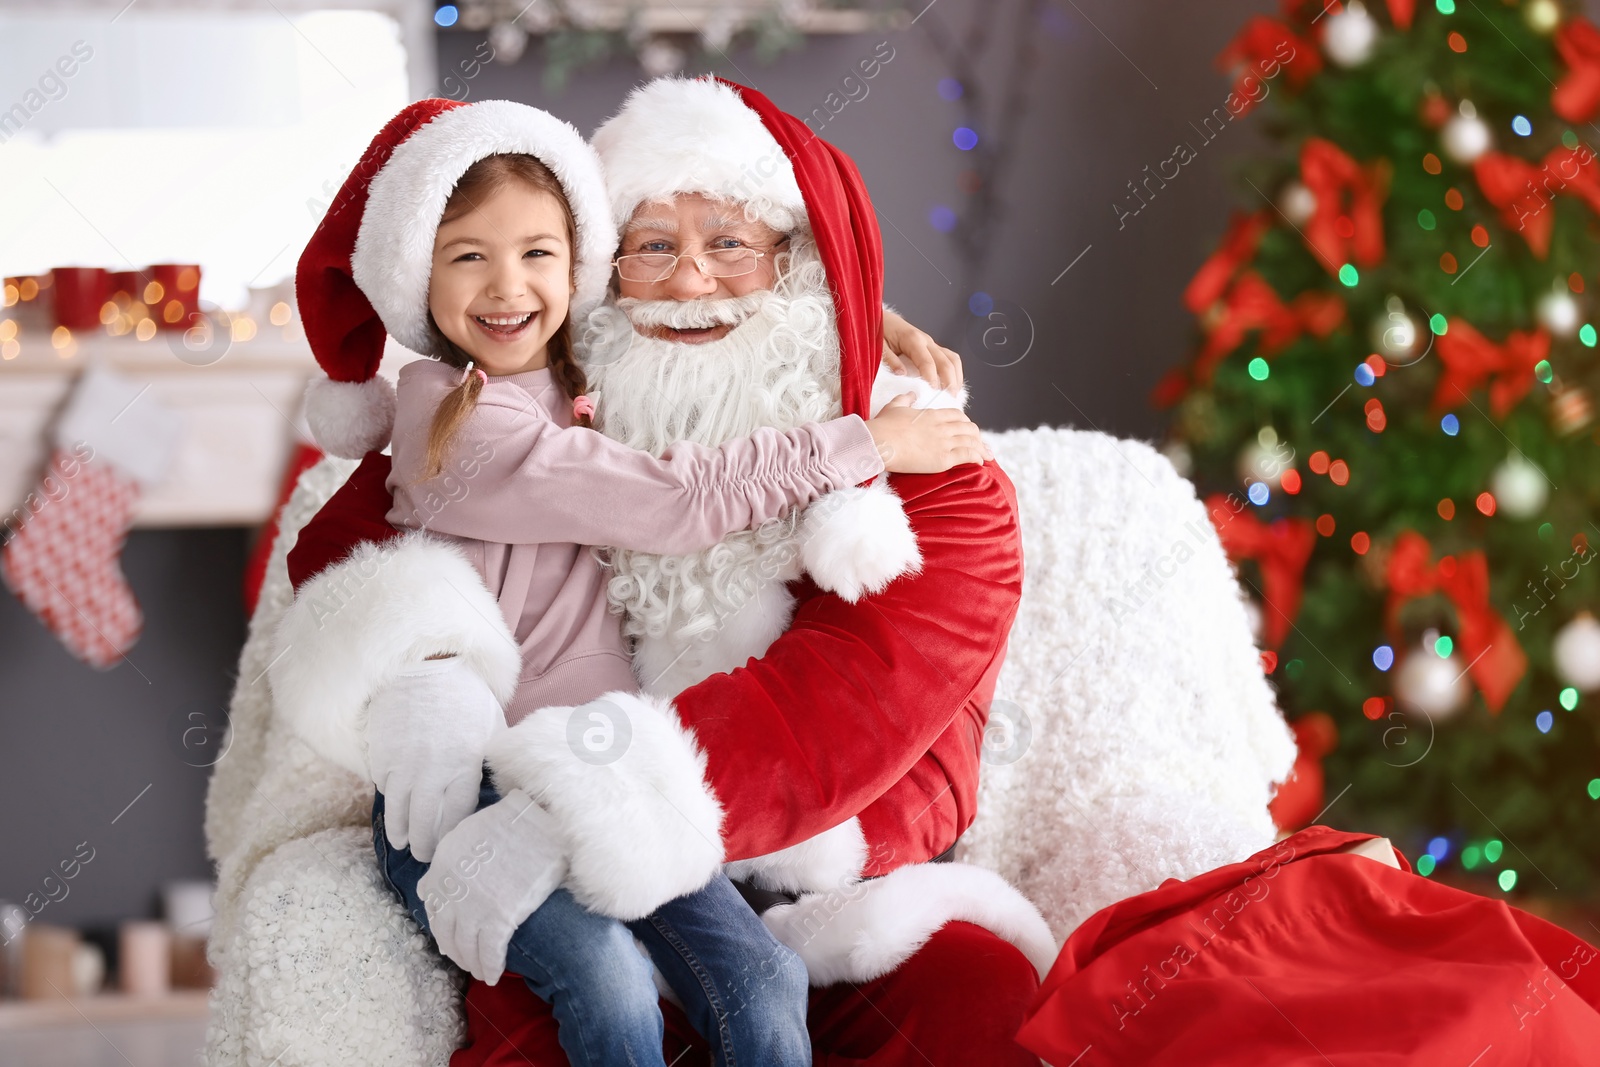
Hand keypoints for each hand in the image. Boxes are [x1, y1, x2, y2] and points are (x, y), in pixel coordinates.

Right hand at [367, 656, 503, 862]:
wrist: (424, 664)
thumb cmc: (466, 696)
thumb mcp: (492, 726)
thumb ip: (494, 760)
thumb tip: (502, 787)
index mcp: (464, 764)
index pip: (456, 814)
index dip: (452, 834)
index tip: (452, 845)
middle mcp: (431, 770)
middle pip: (424, 821)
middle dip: (424, 843)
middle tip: (424, 855)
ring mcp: (402, 763)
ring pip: (397, 810)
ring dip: (399, 830)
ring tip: (402, 842)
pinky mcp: (380, 753)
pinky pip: (382, 785)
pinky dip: (387, 797)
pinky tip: (392, 806)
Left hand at [418, 789, 566, 983]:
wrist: (544, 821)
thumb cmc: (514, 822)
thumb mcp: (469, 833)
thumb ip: (449, 860)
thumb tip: (429, 887)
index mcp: (442, 864)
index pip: (434, 905)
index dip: (442, 925)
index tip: (451, 935)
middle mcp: (452, 888)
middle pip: (446, 931)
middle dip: (455, 949)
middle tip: (465, 959)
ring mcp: (474, 906)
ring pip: (465, 947)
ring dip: (472, 963)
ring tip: (480, 970)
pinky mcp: (499, 918)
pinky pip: (489, 953)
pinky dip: (490, 967)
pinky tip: (494, 974)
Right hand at [866, 393, 991, 473]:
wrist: (879, 442)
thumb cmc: (883, 426)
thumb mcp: (894, 406)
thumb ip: (905, 398)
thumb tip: (911, 393)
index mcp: (932, 414)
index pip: (957, 415)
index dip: (965, 422)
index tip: (968, 429)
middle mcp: (942, 427)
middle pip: (968, 428)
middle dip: (976, 436)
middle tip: (980, 444)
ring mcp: (944, 442)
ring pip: (971, 441)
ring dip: (981, 448)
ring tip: (987, 456)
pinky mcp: (942, 459)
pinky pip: (967, 455)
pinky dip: (976, 458)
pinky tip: (979, 462)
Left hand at [882, 309, 963, 392]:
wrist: (880, 320)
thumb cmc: (878, 333)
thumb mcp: (878, 346)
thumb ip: (889, 359)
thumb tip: (902, 374)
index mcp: (912, 339)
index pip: (927, 362)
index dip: (931, 379)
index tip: (932, 394)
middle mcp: (926, 341)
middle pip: (945, 362)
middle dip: (949, 382)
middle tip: (948, 400)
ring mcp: (932, 344)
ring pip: (952, 359)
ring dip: (955, 378)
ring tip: (953, 396)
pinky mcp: (933, 348)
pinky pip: (950, 359)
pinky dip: (955, 373)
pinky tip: (953, 386)